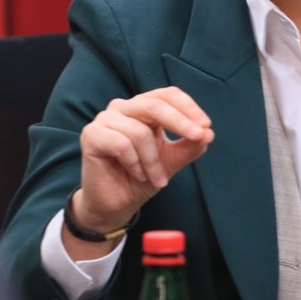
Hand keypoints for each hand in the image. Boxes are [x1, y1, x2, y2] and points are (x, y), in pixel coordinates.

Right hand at [67, 87, 213, 249]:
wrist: (116, 204)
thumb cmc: (143, 177)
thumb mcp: (172, 162)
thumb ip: (189, 146)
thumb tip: (208, 133)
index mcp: (143, 107)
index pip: (168, 95)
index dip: (188, 107)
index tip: (206, 127)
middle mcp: (124, 108)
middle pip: (155, 105)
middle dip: (180, 122)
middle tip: (198, 138)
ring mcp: (105, 119)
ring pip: (140, 131)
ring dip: (153, 161)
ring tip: (156, 179)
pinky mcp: (91, 135)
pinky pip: (121, 144)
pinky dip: (135, 163)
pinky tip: (136, 174)